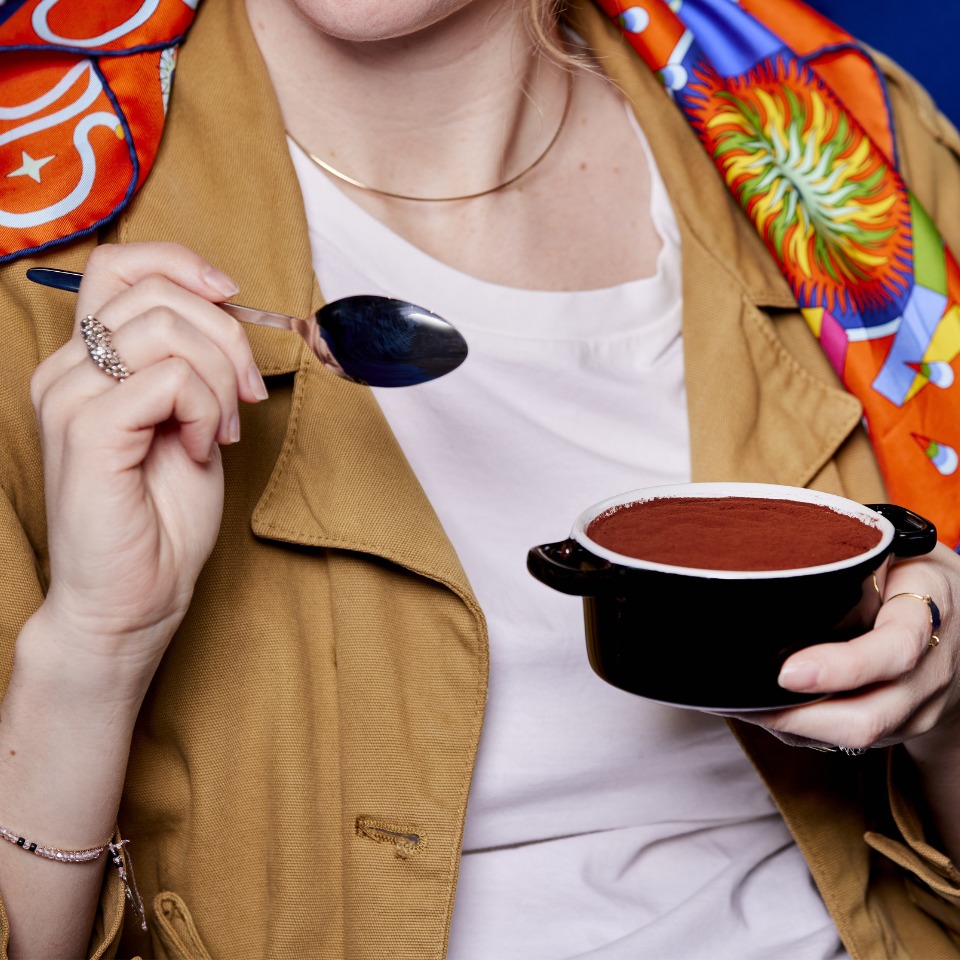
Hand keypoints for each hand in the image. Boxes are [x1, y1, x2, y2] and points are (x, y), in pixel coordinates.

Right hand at [28, 242, 267, 687]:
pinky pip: (171, 380)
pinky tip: (204, 449)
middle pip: (157, 292)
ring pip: (167, 330)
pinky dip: (208, 411)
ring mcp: (69, 397)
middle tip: (246, 395)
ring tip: (223, 431)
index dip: (184, 265)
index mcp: (87, 360)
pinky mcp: (87, 431)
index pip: (121, 264)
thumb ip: (191, 361)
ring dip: (220, 379)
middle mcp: (67, 369)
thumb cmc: (162, 515)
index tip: (232, 297)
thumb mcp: (190, 419)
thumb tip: (227, 307)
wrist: (135, 593)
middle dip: (227, 337)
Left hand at [734, 543, 959, 752]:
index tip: (787, 671)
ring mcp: (915, 709)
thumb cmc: (914, 575)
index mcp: (927, 616)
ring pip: (853, 738)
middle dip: (798, 717)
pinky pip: (844, 741)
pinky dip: (799, 730)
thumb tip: (783, 548)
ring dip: (791, 727)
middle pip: (868, 717)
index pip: (894, 651)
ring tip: (740, 704)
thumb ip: (855, 554)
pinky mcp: (897, 729)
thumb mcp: (898, 551)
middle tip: (743, 698)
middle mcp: (928, 674)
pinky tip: (764, 709)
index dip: (841, 668)